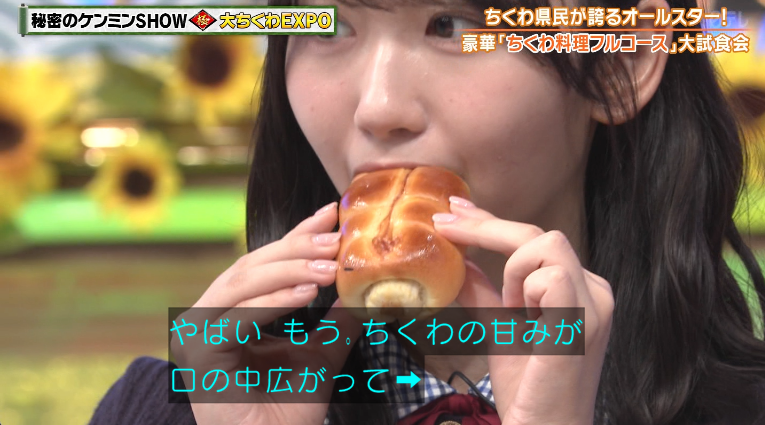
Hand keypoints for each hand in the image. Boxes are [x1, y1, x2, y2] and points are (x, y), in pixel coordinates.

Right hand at [170, 202, 361, 424]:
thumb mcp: (320, 353)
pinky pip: (237, 318)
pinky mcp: (199, 354)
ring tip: (328, 266)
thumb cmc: (289, 411)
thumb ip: (336, 321)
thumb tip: (362, 290)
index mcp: (232, 311)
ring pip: (243, 284)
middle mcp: (210, 316)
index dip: (296, 236)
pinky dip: (271, 302)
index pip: (266, 263)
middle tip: (336, 239)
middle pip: (252, 266)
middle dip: (297, 249)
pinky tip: (305, 293)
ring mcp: (198, 334)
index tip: (329, 214)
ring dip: (289, 270)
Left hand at [433, 197, 613, 424]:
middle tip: (444, 224)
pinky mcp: (585, 318)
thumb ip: (482, 292)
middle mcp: (595, 290)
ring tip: (511, 312)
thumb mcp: (497, 328)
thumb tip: (458, 258)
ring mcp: (596, 303)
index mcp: (579, 288)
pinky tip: (524, 319)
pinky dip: (524, 291)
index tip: (456, 211)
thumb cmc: (527, 387)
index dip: (493, 222)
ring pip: (546, 244)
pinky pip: (549, 275)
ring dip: (512, 272)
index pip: (535, 240)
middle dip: (486, 226)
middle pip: (539, 234)